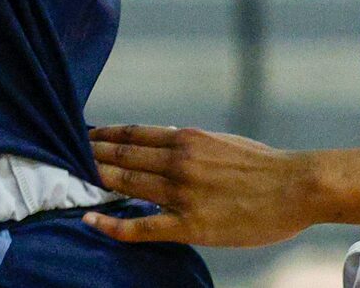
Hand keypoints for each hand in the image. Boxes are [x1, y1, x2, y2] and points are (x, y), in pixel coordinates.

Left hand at [87, 124, 320, 248]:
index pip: (134, 133)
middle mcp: (179, 161)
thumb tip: (166, 140)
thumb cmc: (263, 165)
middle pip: (123, 155)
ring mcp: (182, 194)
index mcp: (188, 138)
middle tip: (66, 154)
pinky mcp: (189, 225)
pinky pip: (141, 226)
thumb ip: (192, 144)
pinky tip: (91, 219)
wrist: (294, 187)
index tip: (86, 134)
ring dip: (97, 180)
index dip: (106, 134)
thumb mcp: (223, 142)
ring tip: (73, 178)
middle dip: (93, 155)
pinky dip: (112, 223)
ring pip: (127, 184)